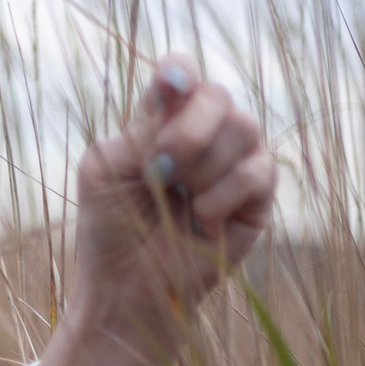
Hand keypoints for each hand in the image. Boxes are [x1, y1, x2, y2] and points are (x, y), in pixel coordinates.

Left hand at [28, 52, 278, 365]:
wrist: (125, 291)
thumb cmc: (110, 230)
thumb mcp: (106, 169)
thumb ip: (140, 124)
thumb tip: (176, 82)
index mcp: (162, 123)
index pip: (181, 75)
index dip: (179, 74)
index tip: (167, 87)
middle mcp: (204, 136)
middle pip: (218, 96)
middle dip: (188, 131)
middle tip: (160, 168)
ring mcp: (235, 164)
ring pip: (243, 128)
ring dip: (203, 166)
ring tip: (179, 200)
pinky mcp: (258, 199)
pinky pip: (257, 171)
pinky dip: (223, 194)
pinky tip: (201, 220)